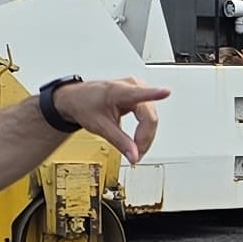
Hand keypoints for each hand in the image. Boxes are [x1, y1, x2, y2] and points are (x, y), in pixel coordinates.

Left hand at [50, 78, 166, 160]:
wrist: (76, 99)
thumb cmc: (84, 105)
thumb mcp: (100, 126)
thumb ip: (119, 141)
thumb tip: (134, 155)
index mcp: (119, 91)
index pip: (141, 94)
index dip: (155, 94)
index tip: (165, 92)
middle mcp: (131, 87)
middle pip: (149, 116)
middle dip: (144, 138)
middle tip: (137, 154)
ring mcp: (137, 90)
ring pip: (151, 118)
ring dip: (146, 136)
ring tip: (136, 149)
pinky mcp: (139, 97)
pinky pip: (148, 116)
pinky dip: (144, 130)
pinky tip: (138, 139)